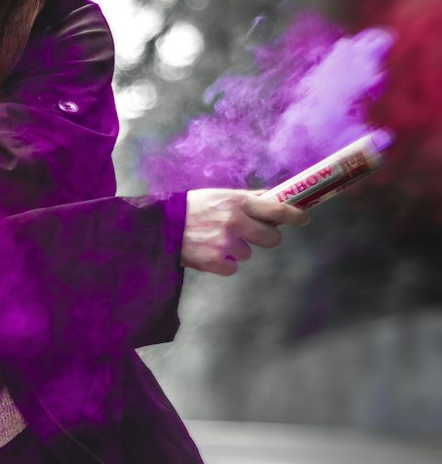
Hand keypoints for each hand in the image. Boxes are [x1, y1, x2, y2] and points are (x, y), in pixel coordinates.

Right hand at [181, 188, 308, 275]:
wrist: (160, 226)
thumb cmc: (191, 208)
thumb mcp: (219, 195)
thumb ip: (247, 198)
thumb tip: (273, 197)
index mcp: (238, 202)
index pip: (277, 210)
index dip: (295, 215)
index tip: (304, 218)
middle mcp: (235, 222)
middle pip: (271, 239)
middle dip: (266, 238)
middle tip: (254, 235)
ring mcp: (225, 244)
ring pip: (248, 253)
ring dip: (236, 250)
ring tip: (215, 240)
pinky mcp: (214, 262)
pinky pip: (232, 268)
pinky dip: (222, 263)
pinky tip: (208, 252)